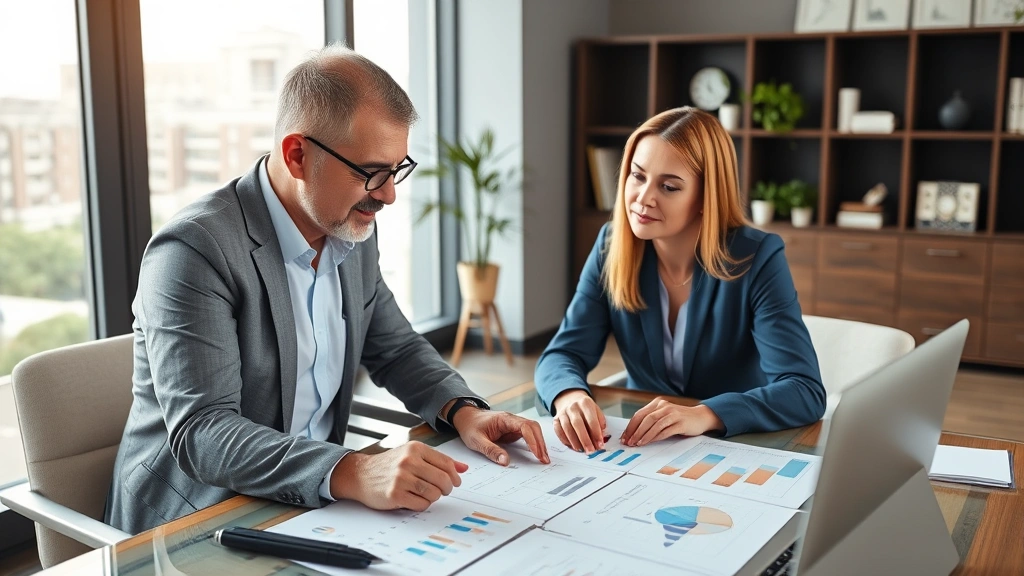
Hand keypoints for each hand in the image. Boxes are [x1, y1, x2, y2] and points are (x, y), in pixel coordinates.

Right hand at [330, 441, 467, 511]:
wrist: (360, 474)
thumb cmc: (389, 465)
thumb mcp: (412, 455)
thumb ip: (438, 460)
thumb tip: (463, 468)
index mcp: (415, 449)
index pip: (446, 464)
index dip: (454, 476)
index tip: (455, 482)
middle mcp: (408, 461)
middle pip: (443, 479)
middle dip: (446, 488)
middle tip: (442, 490)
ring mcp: (401, 478)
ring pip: (434, 493)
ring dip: (434, 497)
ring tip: (427, 494)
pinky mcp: (395, 494)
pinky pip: (421, 504)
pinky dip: (423, 505)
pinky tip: (415, 499)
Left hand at [452, 408, 549, 465]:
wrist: (466, 418)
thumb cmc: (470, 427)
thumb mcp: (477, 441)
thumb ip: (491, 451)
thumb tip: (506, 461)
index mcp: (504, 419)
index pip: (525, 427)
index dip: (533, 440)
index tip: (537, 454)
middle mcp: (512, 420)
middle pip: (533, 427)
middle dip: (540, 443)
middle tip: (544, 459)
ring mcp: (513, 425)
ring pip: (532, 430)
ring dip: (539, 443)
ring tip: (543, 459)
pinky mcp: (513, 430)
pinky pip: (527, 435)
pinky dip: (534, 444)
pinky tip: (537, 453)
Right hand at [552, 389, 606, 453]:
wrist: (571, 399)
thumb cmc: (586, 409)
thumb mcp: (596, 411)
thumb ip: (600, 423)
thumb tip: (600, 439)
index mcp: (586, 403)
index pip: (591, 420)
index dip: (596, 434)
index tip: (600, 445)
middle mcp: (573, 406)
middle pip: (578, 424)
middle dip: (585, 440)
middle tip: (590, 451)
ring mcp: (563, 412)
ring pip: (567, 428)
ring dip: (574, 441)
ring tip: (581, 450)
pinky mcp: (556, 419)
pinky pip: (558, 431)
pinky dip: (565, 440)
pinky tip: (572, 446)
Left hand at [622, 398, 723, 446]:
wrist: (701, 417)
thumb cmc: (680, 419)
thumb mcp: (664, 416)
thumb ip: (651, 421)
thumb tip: (634, 434)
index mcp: (658, 403)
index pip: (639, 414)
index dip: (630, 427)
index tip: (624, 437)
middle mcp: (664, 406)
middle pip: (645, 419)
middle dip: (634, 432)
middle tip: (628, 442)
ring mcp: (673, 414)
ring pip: (654, 424)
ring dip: (643, 435)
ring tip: (637, 444)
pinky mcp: (680, 422)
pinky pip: (665, 430)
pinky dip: (655, 437)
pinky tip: (649, 442)